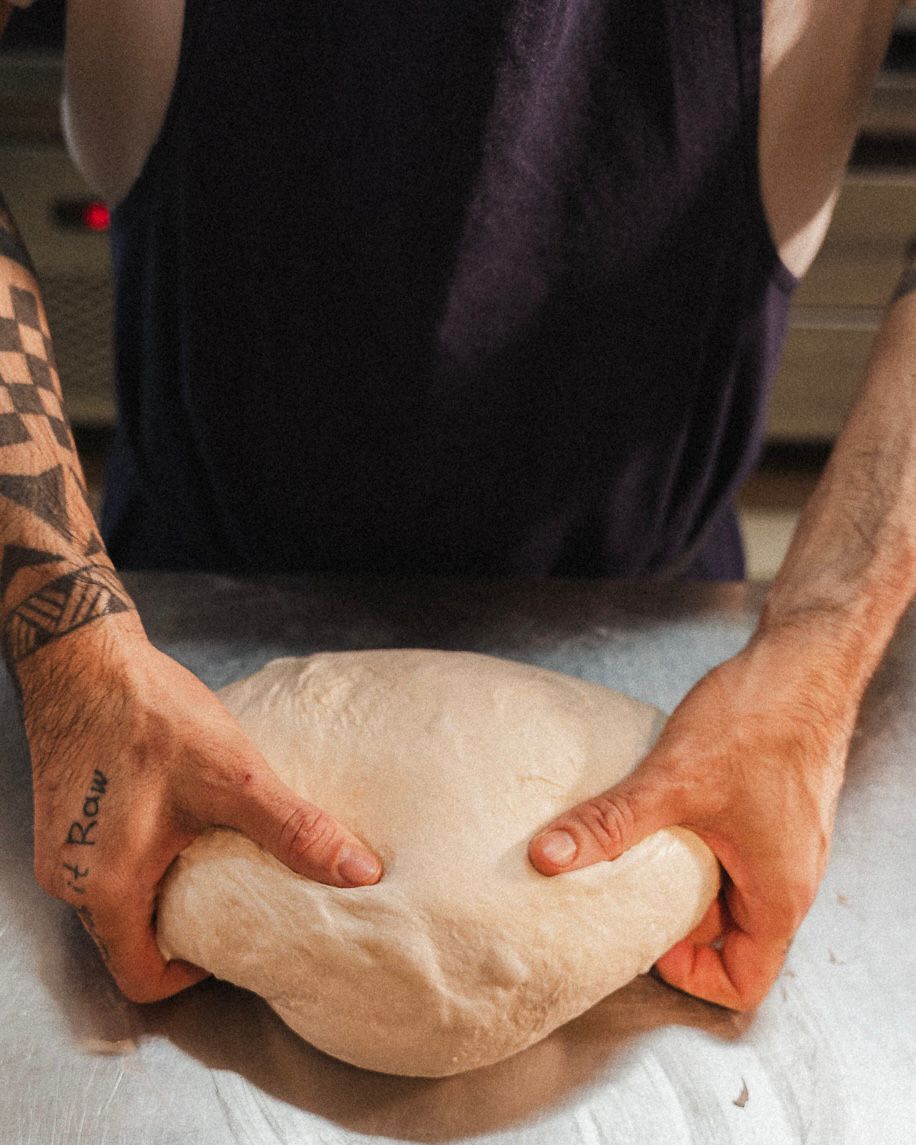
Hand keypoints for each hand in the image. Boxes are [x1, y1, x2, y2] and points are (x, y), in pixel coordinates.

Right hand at [20, 618, 381, 1002]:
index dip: (191, 976)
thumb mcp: (236, 778)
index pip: (141, 979)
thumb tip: (358, 874)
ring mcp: (61, 849)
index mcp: (103, 887)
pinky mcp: (64, 818)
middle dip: (185, 930)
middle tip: (236, 900)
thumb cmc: (150, 715)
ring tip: (215, 860)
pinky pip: (106, 863)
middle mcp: (70, 879)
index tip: (235, 945)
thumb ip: (296, 831)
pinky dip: (146, 859)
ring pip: (119, 900)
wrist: (88, 660)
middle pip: (129, 940)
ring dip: (166, 890)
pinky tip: (184, 823)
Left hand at [528, 623, 856, 1008]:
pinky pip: (727, 845)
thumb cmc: (761, 722)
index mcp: (779, 894)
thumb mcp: (671, 782)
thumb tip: (548, 857)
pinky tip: (653, 808)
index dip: (690, 975)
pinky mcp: (769, 807)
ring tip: (631, 847)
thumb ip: (609, 824)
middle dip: (670, 919)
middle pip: (727, 934)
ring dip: (677, 875)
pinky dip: (690, 839)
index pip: (742, 982)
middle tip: (621, 892)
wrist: (802, 662)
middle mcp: (788, 876)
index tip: (647, 941)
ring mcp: (781, 841)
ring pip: (723, 886)